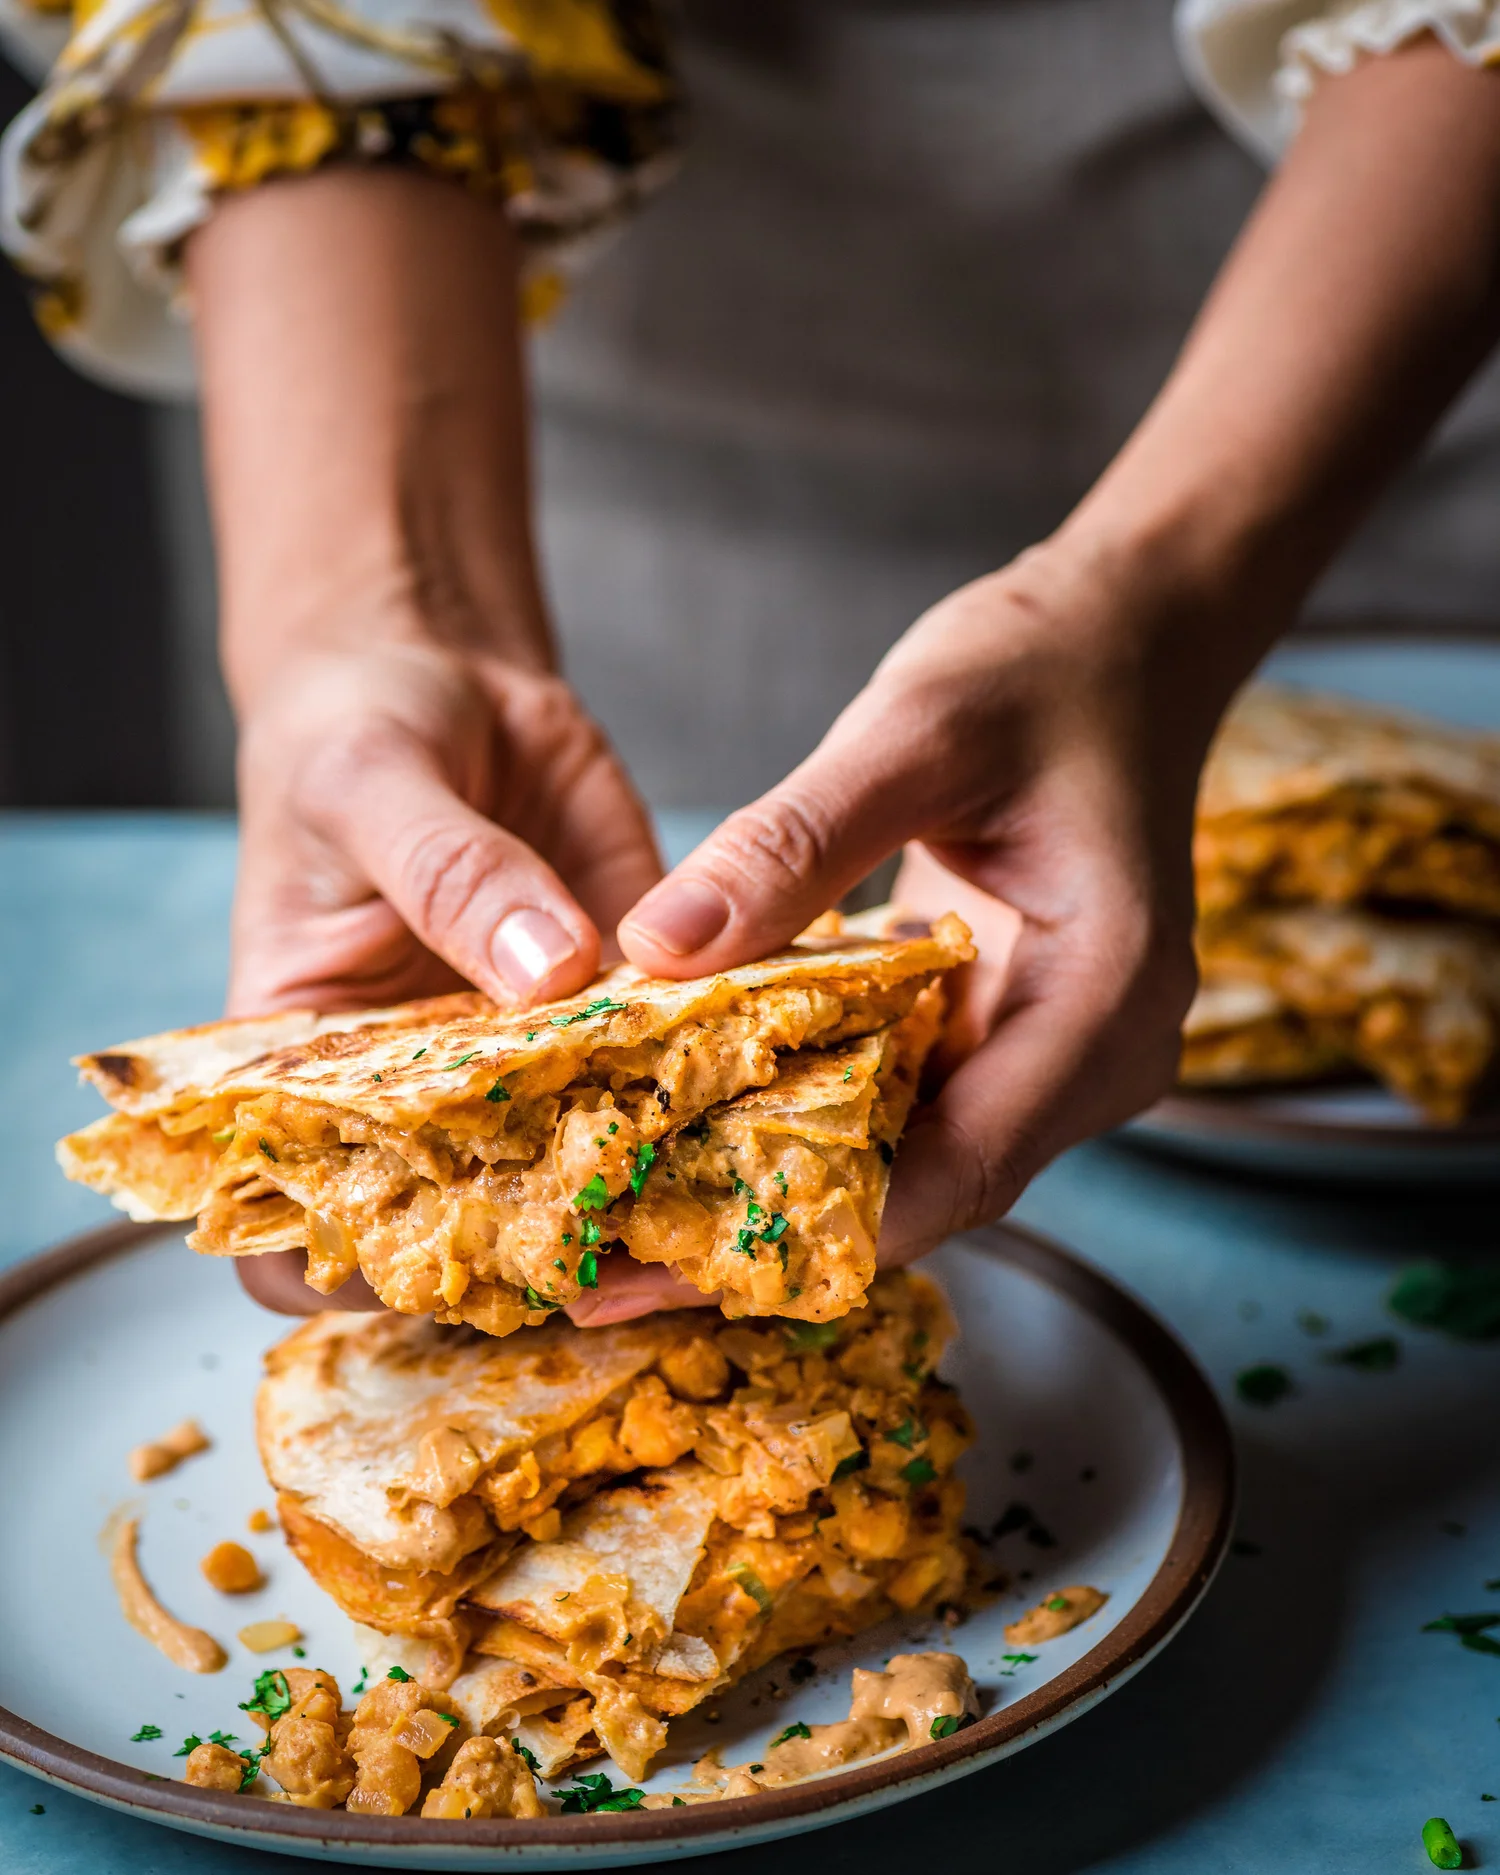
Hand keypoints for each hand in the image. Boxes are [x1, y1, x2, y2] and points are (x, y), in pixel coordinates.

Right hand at [230, 638, 661, 1313]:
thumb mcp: (374, 782)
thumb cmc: (356, 727)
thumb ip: (451, 875)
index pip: (304, 1212)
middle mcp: (424, 1083)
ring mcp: (528, 1054)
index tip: (446, 1271)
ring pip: (582, 1159)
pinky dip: (715, 1084)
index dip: (350, 1269)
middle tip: (625, 1259)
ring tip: (715, 1204)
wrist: (450, 674)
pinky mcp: (620, 1004)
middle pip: (463, 1218)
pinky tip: (772, 1094)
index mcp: (316, 1061)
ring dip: (643, 1185)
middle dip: (535, 1255)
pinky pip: (667, 1062)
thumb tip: (547, 971)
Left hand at [614, 534, 1234, 1273]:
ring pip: (912, 1158)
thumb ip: (792, 844)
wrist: (1128, 638)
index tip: (661, 1263)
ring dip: (779, 1180)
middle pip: (930, 1189)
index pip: (962, 1166)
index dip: (811, 1230)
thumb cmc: (1045, 667)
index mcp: (1104, 998)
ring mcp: (1055, 1050)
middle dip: (770, 1229)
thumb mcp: (913, 732)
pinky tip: (699, 1116)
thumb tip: (654, 953)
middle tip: (606, 1264)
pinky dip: (810, 1112)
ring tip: (626, 1208)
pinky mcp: (1009, 1027)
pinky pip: (907, 1100)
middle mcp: (1094, 1055)